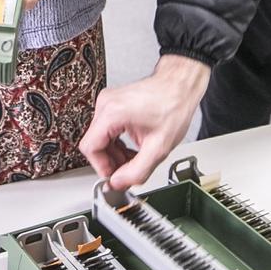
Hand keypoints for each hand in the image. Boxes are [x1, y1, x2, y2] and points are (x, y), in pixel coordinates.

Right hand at [77, 55, 210, 187]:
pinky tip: (133, 148)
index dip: (101, 167)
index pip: (90, 148)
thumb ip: (137, 171)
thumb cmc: (173, 106)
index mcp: (112, 113)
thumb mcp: (159, 148)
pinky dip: (118, 143)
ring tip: (135, 159)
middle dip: (110, 161)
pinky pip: (107, 130)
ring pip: (101, 138)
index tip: (114, 177)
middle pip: (95, 143)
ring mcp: (108, 102)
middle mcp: (105, 104)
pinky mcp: (113, 104)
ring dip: (115, 153)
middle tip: (127, 171)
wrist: (180, 86)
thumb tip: (118, 183)